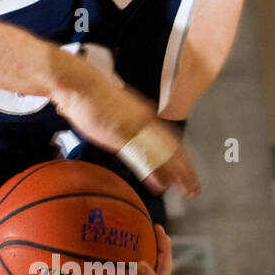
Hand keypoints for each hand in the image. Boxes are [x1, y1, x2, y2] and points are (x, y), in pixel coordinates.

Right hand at [50, 52, 198, 196]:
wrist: (79, 84)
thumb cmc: (94, 99)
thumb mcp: (119, 115)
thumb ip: (130, 130)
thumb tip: (137, 144)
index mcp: (146, 116)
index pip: (172, 141)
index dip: (183, 159)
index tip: (190, 174)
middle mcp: (146, 121)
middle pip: (173, 149)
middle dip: (186, 171)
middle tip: (194, 188)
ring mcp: (134, 128)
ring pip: (163, 154)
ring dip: (177, 174)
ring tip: (186, 190)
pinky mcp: (120, 134)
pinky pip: (142, 156)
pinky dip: (154, 172)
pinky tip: (162, 185)